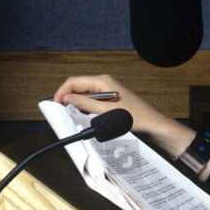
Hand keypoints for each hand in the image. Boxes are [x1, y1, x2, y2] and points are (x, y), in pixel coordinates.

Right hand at [53, 74, 195, 159]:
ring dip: (76, 106)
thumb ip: (84, 103)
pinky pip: (92, 103)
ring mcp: (108, 93)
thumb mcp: (106, 111)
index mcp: (103, 81)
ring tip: (71, 117)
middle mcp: (105, 84)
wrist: (155, 128)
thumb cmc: (136, 118)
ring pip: (84, 96)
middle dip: (67, 99)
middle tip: (59, 113)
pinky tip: (85, 119)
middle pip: (77, 88)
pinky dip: (85, 110)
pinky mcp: (111, 102)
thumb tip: (67, 99)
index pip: (73, 81)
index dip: (61, 92)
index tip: (54, 105)